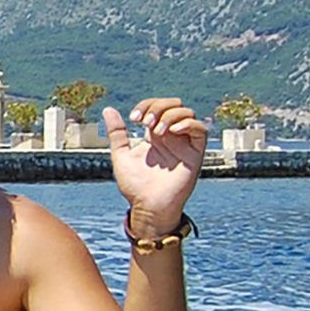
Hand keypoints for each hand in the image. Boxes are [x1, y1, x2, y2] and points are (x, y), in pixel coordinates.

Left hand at [102, 98, 204, 230]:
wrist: (148, 206)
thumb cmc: (135, 185)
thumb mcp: (121, 154)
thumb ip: (117, 133)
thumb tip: (108, 109)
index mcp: (155, 135)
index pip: (157, 106)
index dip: (146, 105)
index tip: (133, 118)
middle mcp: (171, 136)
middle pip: (175, 104)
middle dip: (159, 106)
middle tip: (145, 122)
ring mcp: (184, 144)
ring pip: (188, 113)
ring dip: (170, 115)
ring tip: (156, 131)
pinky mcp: (195, 153)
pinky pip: (201, 129)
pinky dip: (187, 124)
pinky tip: (171, 131)